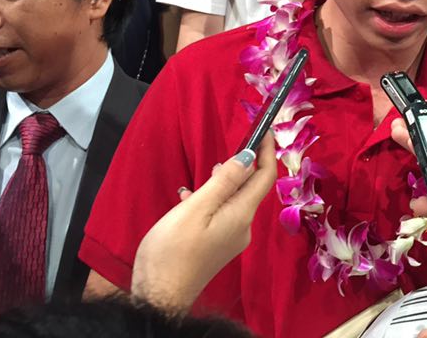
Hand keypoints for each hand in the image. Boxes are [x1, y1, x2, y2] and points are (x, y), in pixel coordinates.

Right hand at [131, 136, 276, 310]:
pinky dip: (209, 200)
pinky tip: (187, 198)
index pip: (264, 177)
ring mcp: (230, 238)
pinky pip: (220, 214)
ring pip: (233, 200)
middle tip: (232, 144)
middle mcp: (242, 226)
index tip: (263, 129)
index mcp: (241, 214)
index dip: (266, 151)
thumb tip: (248, 157)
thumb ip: (222, 182)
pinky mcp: (216, 246)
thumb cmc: (173, 251)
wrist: (159, 297)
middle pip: (251, 188)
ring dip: (224, 182)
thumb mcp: (196, 210)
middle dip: (244, 164)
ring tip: (206, 172)